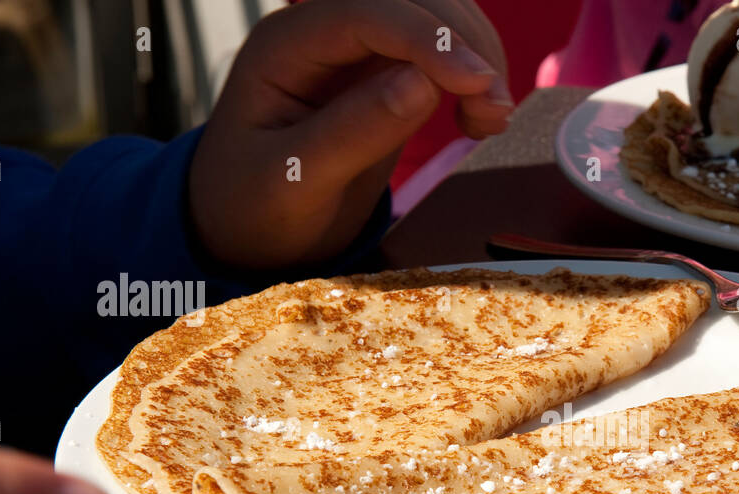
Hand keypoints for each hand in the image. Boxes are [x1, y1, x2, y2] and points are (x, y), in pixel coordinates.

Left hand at [189, 0, 512, 269]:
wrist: (246, 225)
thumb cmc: (253, 206)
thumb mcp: (292, 183)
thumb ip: (351, 134)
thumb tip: (422, 85)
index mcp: (286, 46)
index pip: (364, 13)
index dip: (427, 39)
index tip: (478, 81)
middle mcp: (323, 32)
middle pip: (410, 1)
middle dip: (461, 43)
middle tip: (492, 113)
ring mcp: (358, 49)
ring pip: (435, 16)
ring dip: (476, 55)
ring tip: (490, 120)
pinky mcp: (387, 73)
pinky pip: (442, 50)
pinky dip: (473, 74)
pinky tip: (480, 117)